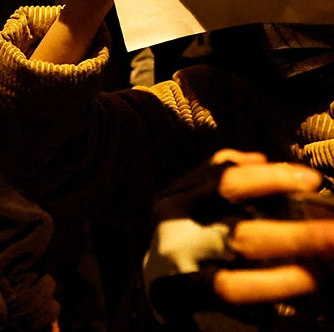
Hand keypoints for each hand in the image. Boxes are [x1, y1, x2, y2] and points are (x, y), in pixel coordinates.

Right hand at [146, 149, 333, 312]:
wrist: (153, 285)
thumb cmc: (185, 232)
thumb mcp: (189, 196)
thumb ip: (216, 174)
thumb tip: (258, 159)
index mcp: (175, 202)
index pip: (226, 181)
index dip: (274, 179)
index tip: (313, 181)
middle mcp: (175, 240)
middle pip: (243, 236)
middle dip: (299, 237)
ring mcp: (183, 280)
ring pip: (237, 284)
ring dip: (290, 279)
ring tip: (326, 269)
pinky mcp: (195, 310)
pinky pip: (238, 311)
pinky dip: (271, 301)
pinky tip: (300, 292)